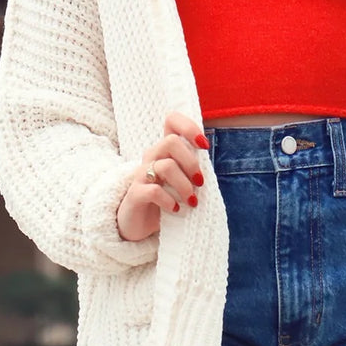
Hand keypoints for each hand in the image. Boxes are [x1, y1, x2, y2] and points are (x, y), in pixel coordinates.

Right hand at [116, 111, 208, 242]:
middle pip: (170, 142)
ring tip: (192, 202)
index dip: (189, 127)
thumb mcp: (181, 180)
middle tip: (199, 182)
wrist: (138, 224)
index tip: (203, 145)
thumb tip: (210, 163)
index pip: (171, 121)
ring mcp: (141, 175)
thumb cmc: (165, 199)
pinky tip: (175, 210)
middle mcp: (151, 157)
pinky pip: (154, 191)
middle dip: (191, 162)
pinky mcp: (135, 194)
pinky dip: (169, 201)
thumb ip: (192, 168)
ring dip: (184, 185)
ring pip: (166, 166)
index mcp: (164, 151)